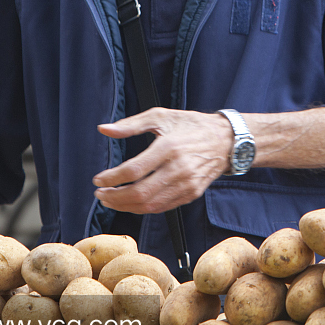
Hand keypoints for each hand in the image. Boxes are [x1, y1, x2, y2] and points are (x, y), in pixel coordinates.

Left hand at [93, 108, 233, 213]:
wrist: (226, 140)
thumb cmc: (191, 125)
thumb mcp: (160, 116)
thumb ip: (130, 124)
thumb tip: (104, 129)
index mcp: (169, 147)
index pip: (133, 171)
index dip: (111, 178)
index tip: (98, 179)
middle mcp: (178, 168)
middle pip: (139, 193)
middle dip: (114, 197)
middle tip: (100, 194)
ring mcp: (187, 184)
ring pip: (150, 205)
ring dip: (125, 206)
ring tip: (111, 200)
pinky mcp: (192, 194)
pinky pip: (162, 207)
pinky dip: (143, 208)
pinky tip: (131, 202)